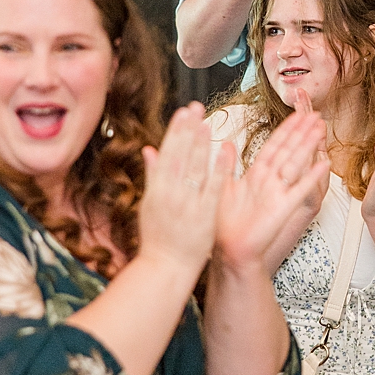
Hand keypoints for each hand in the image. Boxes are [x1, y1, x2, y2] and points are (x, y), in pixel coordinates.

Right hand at [135, 103, 224, 278]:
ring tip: (207, 123)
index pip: (166, 153)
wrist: (166, 267)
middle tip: (195, 107)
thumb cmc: (156, 237)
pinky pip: (213, 187)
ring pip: (195, 168)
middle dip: (187, 130)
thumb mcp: (148, 204)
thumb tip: (149, 149)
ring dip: (201, 144)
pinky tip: (226, 151)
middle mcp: (170, 193)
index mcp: (156, 189)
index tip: (182, 112)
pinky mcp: (205, 215)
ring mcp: (187, 204)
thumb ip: (152, 175)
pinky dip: (219, 168)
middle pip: (179, 156)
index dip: (174, 131)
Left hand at [212, 107, 330, 277]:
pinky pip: (300, 189)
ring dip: (308, 146)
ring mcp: (278, 193)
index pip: (274, 146)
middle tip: (316, 115)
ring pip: (296, 164)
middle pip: (288, 151)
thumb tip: (225, 143)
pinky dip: (311, 177)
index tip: (298, 113)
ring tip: (321, 129)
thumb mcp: (223, 187)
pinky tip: (324, 164)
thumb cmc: (225, 222)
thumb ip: (227, 165)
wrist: (230, 248)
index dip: (286, 129)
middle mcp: (269, 181)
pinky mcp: (283, 208)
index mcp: (256, 175)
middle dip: (302, 132)